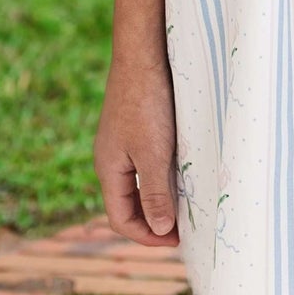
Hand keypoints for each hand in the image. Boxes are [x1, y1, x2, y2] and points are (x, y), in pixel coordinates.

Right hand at [93, 52, 181, 246]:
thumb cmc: (147, 103)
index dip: (146, 236)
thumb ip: (155, 193)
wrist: (143, 54)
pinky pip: (144, 163)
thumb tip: (159, 231)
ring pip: (137, 183)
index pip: (121, 219)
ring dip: (158, 198)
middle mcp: (111, 159)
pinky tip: (180, 172)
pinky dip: (160, 176)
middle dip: (152, 221)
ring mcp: (121, 142)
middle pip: (127, 204)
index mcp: (108, 170)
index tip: (176, 241)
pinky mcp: (134, 126)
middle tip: (183, 228)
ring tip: (185, 205)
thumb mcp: (154, 153)